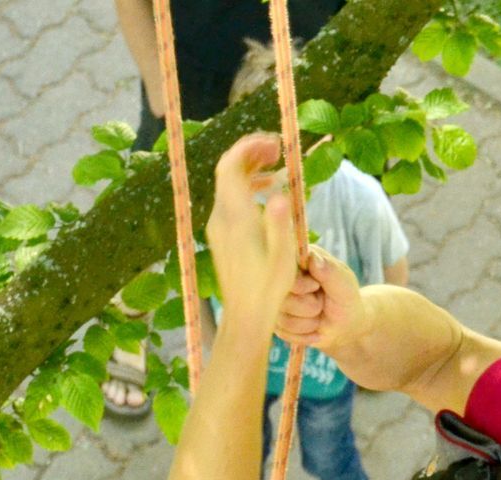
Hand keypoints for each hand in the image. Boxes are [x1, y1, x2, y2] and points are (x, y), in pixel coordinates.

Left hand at [205, 133, 297, 325]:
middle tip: (277, 150)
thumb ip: (280, 222)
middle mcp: (221, 217)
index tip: (274, 143)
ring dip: (251, 172)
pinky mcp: (220, 236)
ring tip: (277, 170)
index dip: (249, 146)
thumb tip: (280, 194)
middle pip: (228, 170)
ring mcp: (218, 227)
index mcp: (236, 217)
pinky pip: (230, 201)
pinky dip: (247, 190)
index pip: (231, 165)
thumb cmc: (268, 288)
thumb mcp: (282, 256)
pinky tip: (267, 197)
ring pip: (228, 185)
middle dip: (251, 154)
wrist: (245, 315)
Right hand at [274, 246, 366, 351]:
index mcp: (298, 260)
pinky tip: (315, 331)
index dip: (301, 285)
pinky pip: (284, 334)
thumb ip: (330, 270)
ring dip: (309, 323)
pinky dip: (305, 336)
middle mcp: (283, 280)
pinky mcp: (276, 321)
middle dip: (310, 307)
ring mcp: (277, 301)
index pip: (284, 270)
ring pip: (283, 319)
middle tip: (322, 302)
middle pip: (282, 298)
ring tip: (319, 316)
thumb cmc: (346, 300)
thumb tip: (313, 258)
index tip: (317, 286)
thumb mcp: (344, 284)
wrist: (344, 327)